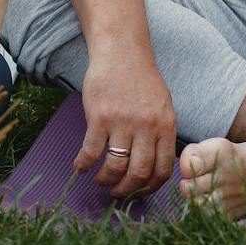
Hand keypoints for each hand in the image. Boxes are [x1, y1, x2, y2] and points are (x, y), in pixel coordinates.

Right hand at [76, 49, 175, 197]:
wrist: (121, 51)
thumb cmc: (141, 78)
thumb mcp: (163, 105)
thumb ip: (161, 132)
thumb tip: (157, 163)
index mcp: (165, 126)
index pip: (163, 169)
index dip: (151, 187)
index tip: (140, 192)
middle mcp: (146, 127)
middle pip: (139, 172)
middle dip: (127, 190)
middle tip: (118, 193)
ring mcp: (122, 122)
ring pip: (115, 166)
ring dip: (106, 180)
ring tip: (100, 181)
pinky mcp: (99, 117)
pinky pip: (91, 151)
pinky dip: (84, 164)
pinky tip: (80, 167)